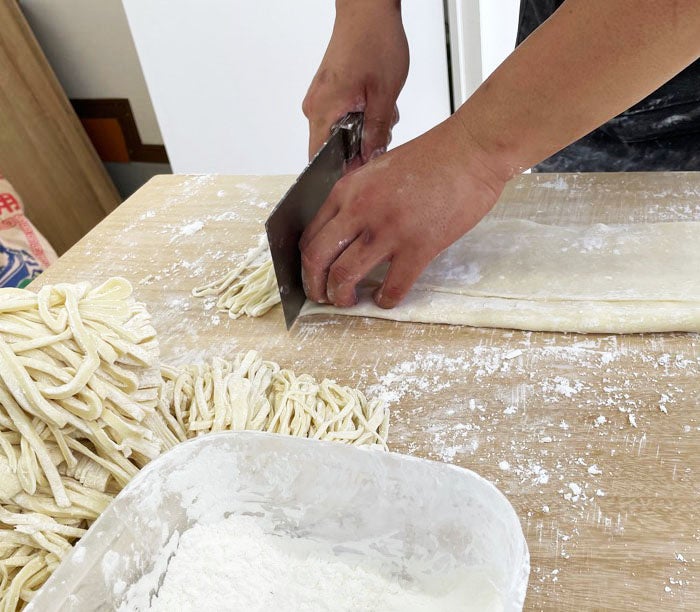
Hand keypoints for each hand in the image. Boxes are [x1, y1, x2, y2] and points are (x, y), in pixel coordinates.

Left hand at [299, 116, 509, 307]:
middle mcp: (360, 210)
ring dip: (341, 296)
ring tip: (348, 301)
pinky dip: (385, 300)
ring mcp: (388, 230)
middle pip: (318, 258)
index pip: (311, 235)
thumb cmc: (433, 157)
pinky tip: (386, 298)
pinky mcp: (418, 247)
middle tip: (323, 296)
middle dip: (316, 285)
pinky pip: (393, 286)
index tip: (313, 275)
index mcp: (348, 190)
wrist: (470, 150)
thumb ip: (359, 199)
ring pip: (345, 275)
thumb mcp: (379, 171)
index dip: (306, 263)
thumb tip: (347, 231)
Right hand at [302, 0, 407, 161]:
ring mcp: (319, 98)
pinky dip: (360, 115)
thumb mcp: (384, 94)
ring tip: (382, 109)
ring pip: (339, 132)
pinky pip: (341, 116)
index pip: (319, 159)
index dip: (341, 170)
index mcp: (323, 110)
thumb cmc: (373, 42)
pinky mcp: (327, 91)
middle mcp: (315, 107)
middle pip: (332, 148)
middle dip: (360, 147)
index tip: (362, 172)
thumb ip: (376, 130)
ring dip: (364, 129)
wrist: (367, 9)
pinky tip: (375, 102)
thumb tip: (370, 157)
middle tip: (382, 131)